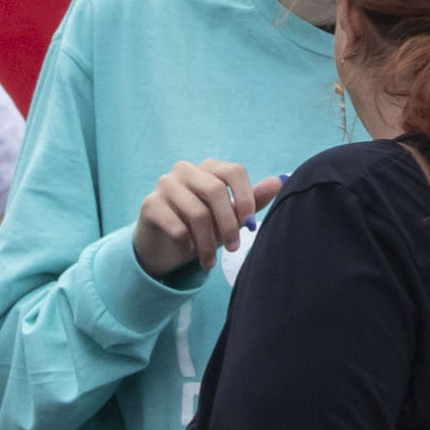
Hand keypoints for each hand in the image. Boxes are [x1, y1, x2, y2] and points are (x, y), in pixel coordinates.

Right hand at [133, 158, 267, 281]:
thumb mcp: (229, 216)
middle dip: (228, 223)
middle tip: (235, 248)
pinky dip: (187, 244)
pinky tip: (188, 251)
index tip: (250, 223)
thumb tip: (280, 181)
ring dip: (207, 242)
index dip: (246, 196)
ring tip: (210, 261)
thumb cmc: (201, 226)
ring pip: (196, 212)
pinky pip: (177, 226)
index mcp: (208, 167)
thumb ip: (251, 201)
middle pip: (215, 190)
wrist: (163, 245)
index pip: (233, 171)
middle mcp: (184, 170)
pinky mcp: (149, 205)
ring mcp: (165, 185)